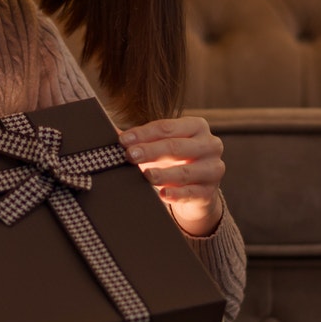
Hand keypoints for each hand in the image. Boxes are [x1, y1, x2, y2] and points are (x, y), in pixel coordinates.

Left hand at [119, 116, 226, 237]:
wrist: (197, 189)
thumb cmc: (174, 160)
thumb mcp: (161, 146)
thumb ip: (140, 139)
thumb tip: (107, 132)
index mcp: (197, 127)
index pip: (166, 127)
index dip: (143, 134)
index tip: (123, 141)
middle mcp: (210, 145)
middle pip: (176, 147)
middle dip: (150, 151)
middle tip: (130, 156)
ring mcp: (213, 169)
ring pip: (186, 171)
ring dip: (163, 174)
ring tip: (145, 176)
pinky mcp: (210, 192)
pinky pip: (192, 193)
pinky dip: (176, 195)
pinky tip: (162, 195)